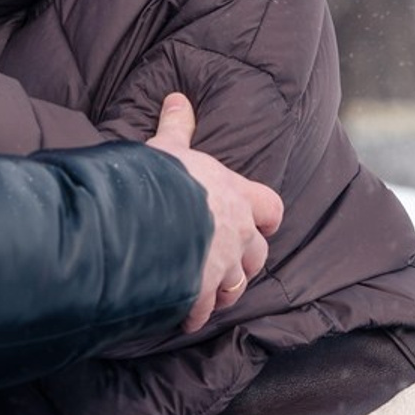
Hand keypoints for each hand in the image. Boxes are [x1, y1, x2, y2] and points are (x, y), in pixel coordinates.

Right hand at [147, 93, 282, 332]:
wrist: (142, 219)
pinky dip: (195, 314)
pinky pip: (203, 310)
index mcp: (236, 197)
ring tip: (209, 295)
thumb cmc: (160, 178)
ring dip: (224, 292)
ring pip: (236, 288)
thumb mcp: (169, 147)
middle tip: (228, 263)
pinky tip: (184, 315)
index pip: (271, 208)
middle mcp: (236, 234)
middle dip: (245, 261)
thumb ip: (177, 127)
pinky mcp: (199, 293)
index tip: (260, 221)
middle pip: (257, 254)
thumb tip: (177, 98)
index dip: (266, 216)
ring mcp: (220, 267)